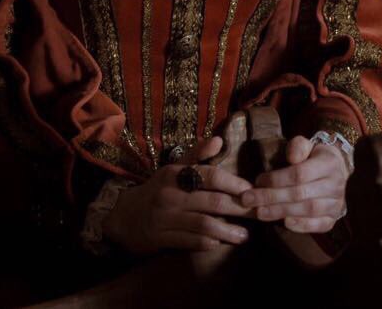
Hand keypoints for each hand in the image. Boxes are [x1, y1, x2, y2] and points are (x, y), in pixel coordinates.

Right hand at [103, 136, 254, 254]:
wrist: (124, 216)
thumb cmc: (157, 190)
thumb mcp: (173, 169)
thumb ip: (197, 155)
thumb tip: (220, 139)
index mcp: (175, 174)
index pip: (210, 175)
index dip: (233, 183)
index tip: (251, 190)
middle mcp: (171, 195)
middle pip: (212, 201)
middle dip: (238, 208)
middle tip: (258, 213)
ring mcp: (165, 218)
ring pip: (204, 224)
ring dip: (227, 231)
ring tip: (245, 235)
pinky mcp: (161, 239)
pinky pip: (190, 242)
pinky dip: (208, 242)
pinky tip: (220, 243)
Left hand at [239, 135, 347, 232]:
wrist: (337, 170)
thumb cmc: (314, 156)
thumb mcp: (307, 144)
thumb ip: (298, 146)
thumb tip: (291, 158)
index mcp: (329, 163)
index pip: (299, 174)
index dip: (276, 179)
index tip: (257, 181)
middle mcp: (336, 185)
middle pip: (300, 193)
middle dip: (271, 197)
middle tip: (249, 199)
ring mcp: (336, 204)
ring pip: (308, 210)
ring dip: (280, 212)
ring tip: (259, 212)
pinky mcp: (334, 219)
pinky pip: (319, 225)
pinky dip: (301, 225)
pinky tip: (284, 223)